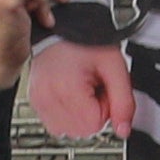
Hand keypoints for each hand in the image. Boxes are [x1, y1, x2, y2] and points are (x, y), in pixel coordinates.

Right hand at [20, 39, 135, 143]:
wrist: (64, 28)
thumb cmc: (87, 43)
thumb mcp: (115, 67)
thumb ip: (124, 101)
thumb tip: (123, 130)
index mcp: (66, 88)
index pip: (94, 124)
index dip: (105, 107)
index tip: (102, 88)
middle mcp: (47, 97)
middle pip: (81, 130)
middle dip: (93, 113)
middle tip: (93, 87)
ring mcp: (38, 100)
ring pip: (68, 131)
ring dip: (80, 116)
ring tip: (81, 89)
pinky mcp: (35, 101)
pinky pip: (56, 125)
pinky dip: (67, 115)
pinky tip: (70, 95)